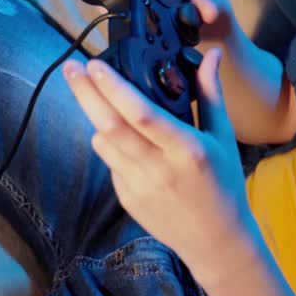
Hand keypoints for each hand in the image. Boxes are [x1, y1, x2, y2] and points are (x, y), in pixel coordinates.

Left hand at [62, 47, 259, 280]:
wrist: (216, 241)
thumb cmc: (224, 184)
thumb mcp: (223, 137)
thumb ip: (211, 94)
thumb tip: (211, 55)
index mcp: (187, 149)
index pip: (141, 114)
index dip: (114, 88)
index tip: (95, 65)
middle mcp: (158, 168)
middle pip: (109, 125)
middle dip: (85, 93)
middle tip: (70, 67)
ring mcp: (138, 187)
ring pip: (103, 143)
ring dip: (94, 115)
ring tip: (92, 93)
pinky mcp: (126, 199)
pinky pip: (109, 162)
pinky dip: (109, 142)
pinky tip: (120, 134)